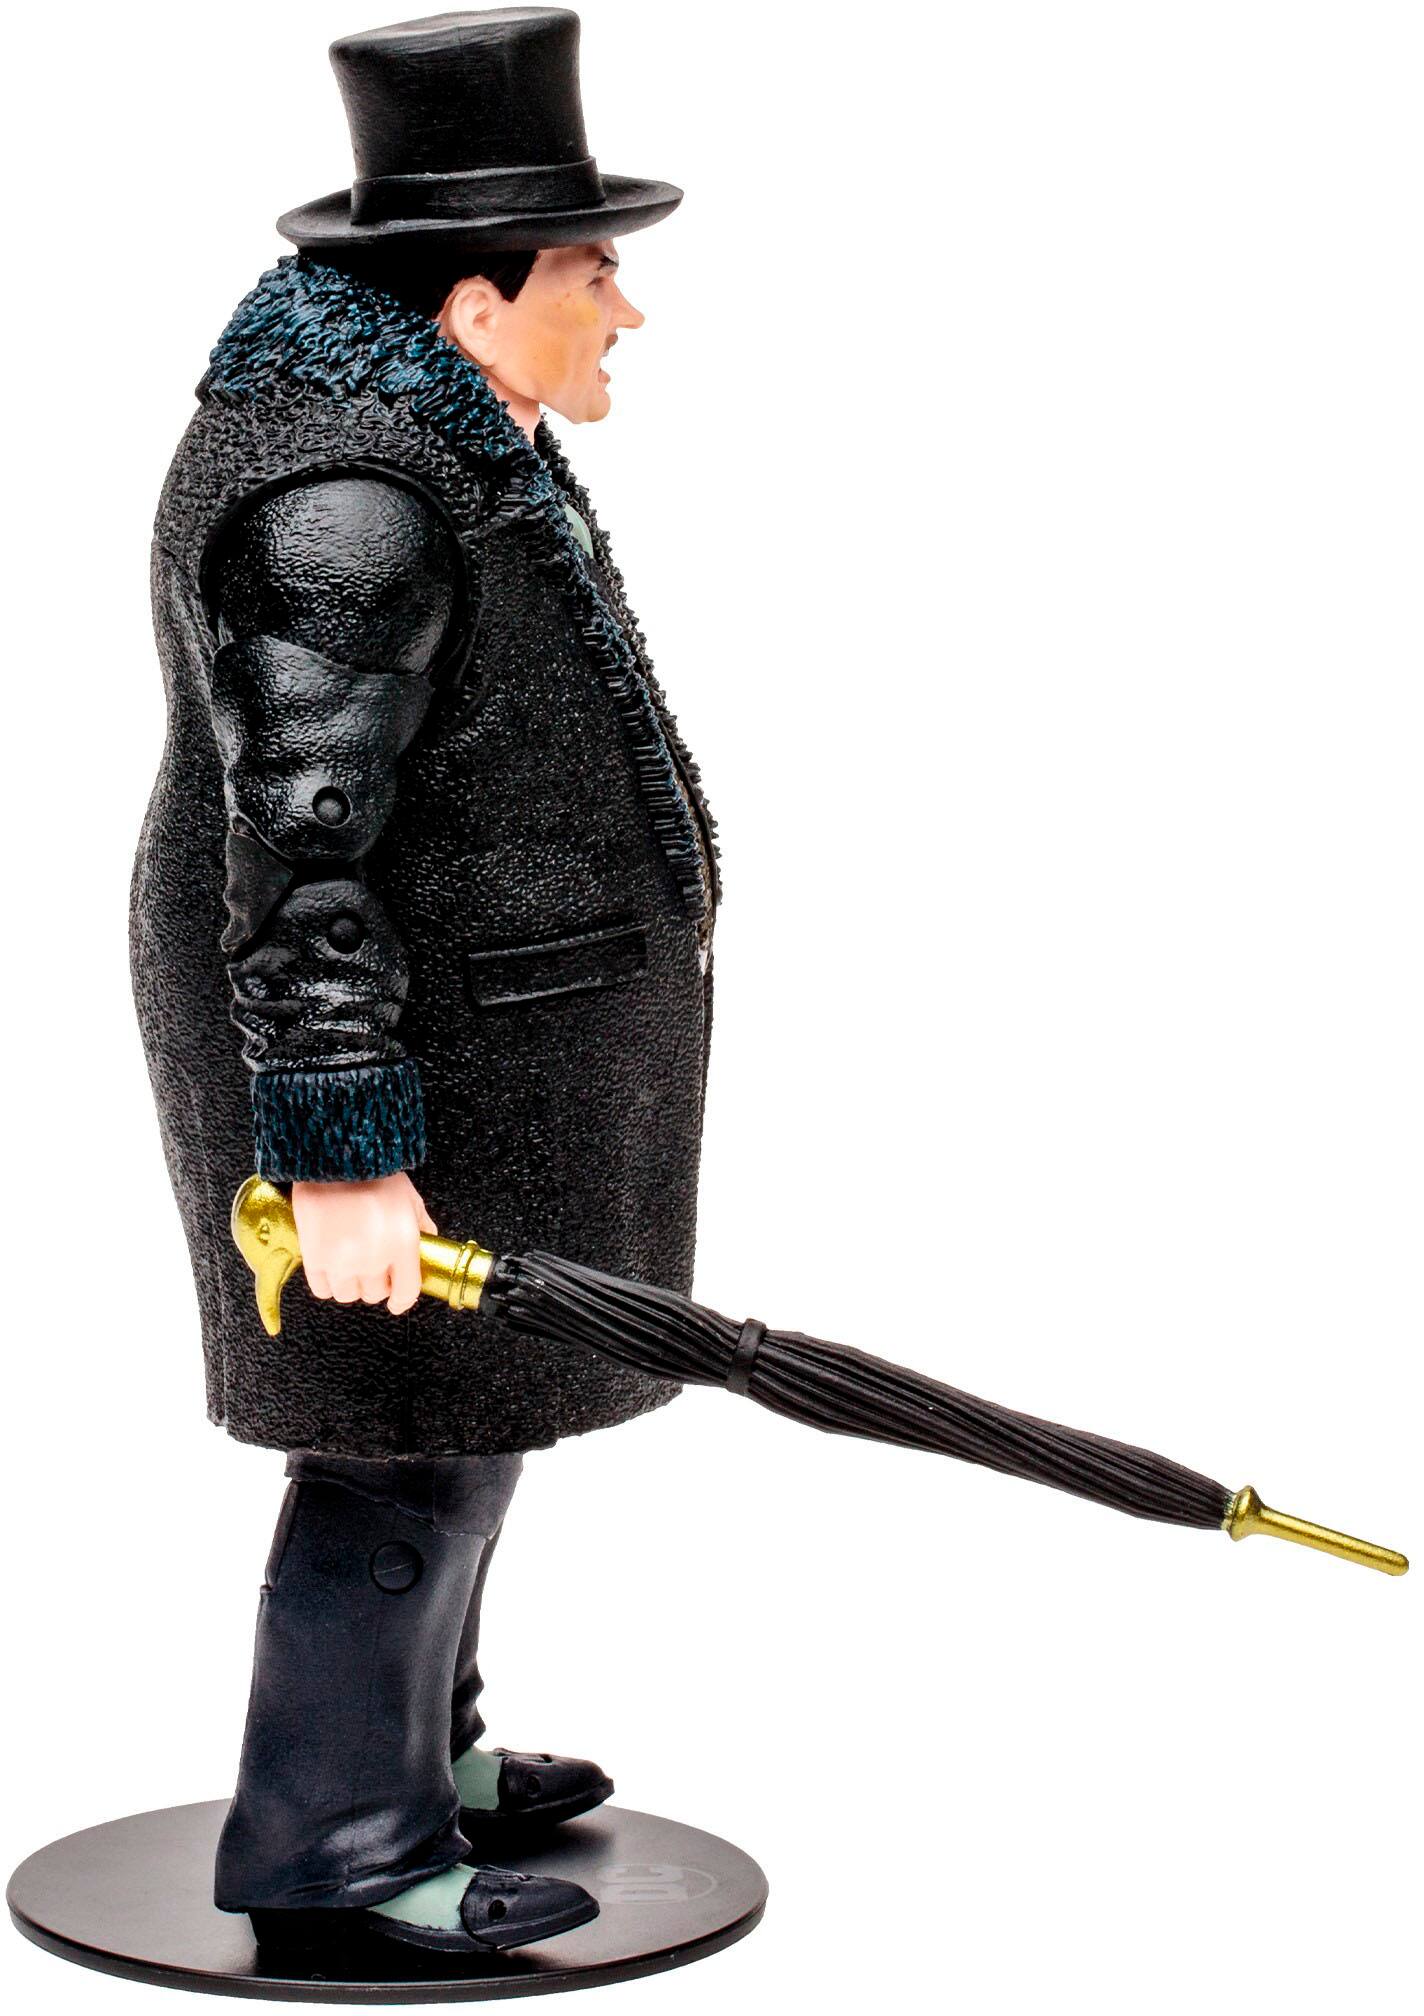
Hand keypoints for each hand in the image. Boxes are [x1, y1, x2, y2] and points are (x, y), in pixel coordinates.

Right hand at [291, 1173, 436, 1315]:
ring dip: (350, 1284)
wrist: (334, 1156)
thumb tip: (429, 1241)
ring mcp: (342, 1260)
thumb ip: (421, 1224)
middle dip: (376, 1284)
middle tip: (372, 1268)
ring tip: (349, 1265)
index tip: (397, 1301)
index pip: (406, 1292)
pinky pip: (322, 1288)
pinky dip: (327, 1282)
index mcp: (403, 1243)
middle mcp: (374, 1257)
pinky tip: (330, 1266)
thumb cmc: (374, 1173)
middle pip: (375, 1294)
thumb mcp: (410, 1197)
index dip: (401, 1301)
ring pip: (348, 1294)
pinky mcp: (314, 1257)